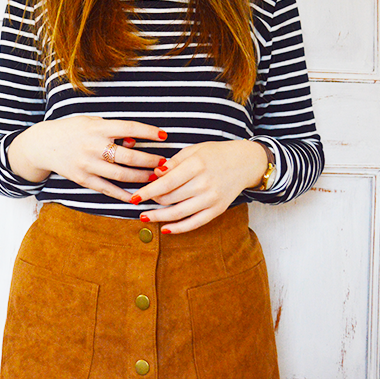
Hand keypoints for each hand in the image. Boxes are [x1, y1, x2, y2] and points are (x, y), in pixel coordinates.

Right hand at [8, 116, 167, 201]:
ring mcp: (88, 165)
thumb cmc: (73, 130)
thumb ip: (112, 130)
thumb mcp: (91, 122)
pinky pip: (107, 189)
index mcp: (97, 128)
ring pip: (121, 175)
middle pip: (128, 156)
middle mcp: (93, 146)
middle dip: (150, 160)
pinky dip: (123, 194)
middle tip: (165, 163)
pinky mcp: (83, 179)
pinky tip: (137, 197)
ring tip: (156, 178)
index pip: (129, 128)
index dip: (148, 132)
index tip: (164, 135)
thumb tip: (134, 142)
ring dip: (141, 178)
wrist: (43, 145)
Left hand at [130, 140, 268, 233]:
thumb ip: (173, 163)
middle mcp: (204, 184)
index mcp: (196, 165)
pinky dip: (178, 228)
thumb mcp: (194, 150)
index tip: (134, 197)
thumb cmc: (216, 154)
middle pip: (170, 198)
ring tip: (146, 217)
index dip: (147, 192)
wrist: (246, 163)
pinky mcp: (217, 210)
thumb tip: (155, 174)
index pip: (166, 183)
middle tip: (140, 202)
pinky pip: (194, 223)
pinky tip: (165, 229)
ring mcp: (211, 199)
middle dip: (152, 201)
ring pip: (178, 213)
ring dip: (159, 217)